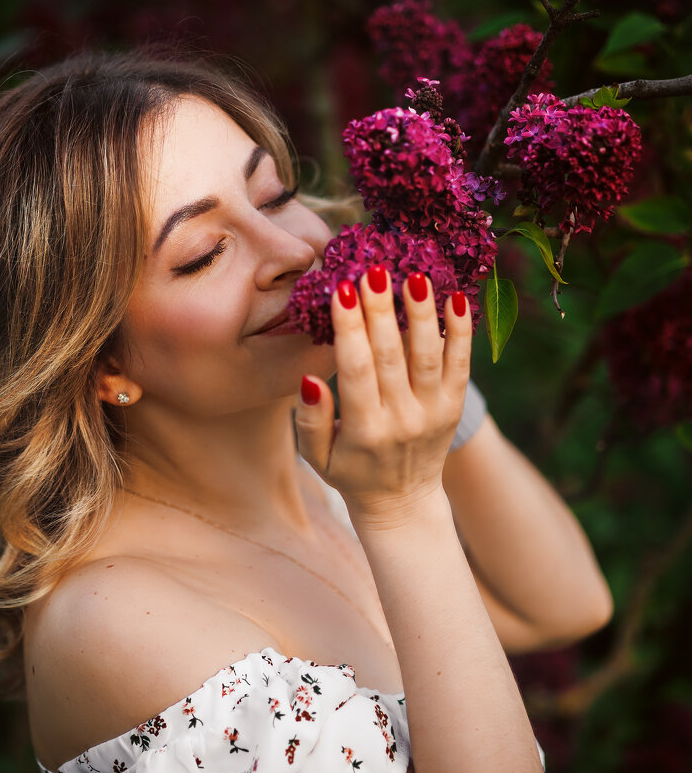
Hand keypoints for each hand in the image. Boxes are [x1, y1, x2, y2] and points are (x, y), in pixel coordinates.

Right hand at [295, 265, 471, 528]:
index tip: (343, 290)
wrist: (402, 503)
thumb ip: (309, 419)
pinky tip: (456, 298)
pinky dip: (460, 332)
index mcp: (365, 430)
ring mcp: (434, 413)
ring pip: (429, 355)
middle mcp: (403, 420)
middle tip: (375, 269)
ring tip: (414, 274)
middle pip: (393, 355)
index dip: (351, 329)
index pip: (357, 370)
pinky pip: (462, 365)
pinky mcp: (453, 407)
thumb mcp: (317, 457)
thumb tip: (312, 378)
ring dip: (422, 312)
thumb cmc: (350, 472)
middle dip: (382, 309)